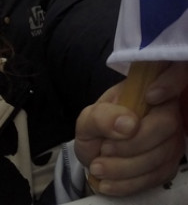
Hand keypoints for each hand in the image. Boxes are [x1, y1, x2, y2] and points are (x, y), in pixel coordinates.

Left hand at [76, 62, 186, 195]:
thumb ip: (102, 117)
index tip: (150, 95)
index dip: (170, 83)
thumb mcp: (88, 120)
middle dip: (132, 145)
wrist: (97, 155)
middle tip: (102, 151)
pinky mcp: (169, 166)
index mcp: (145, 93)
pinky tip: (108, 183)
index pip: (173, 77)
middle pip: (166, 127)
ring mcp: (172, 141)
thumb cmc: (97, 130)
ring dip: (125, 168)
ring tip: (97, 167)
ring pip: (161, 156)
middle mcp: (166, 115)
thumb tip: (128, 123)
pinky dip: (129, 183)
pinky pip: (156, 177)